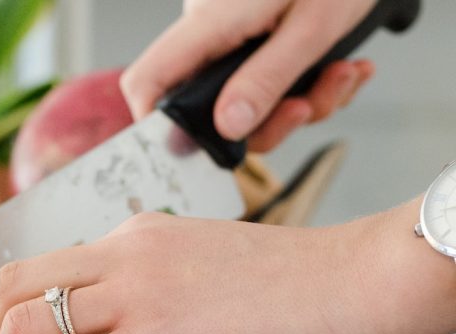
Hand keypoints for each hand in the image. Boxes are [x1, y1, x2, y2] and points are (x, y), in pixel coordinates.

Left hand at [0, 200, 455, 333]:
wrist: (358, 283)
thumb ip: (153, 286)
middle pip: (10, 286)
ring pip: (24, 325)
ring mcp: (135, 294)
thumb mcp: (204, 264)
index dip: (3, 311)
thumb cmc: (296, 285)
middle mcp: (121, 254)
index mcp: (133, 236)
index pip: (39, 266)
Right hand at [120, 0, 376, 151]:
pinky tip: (341, 67)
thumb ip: (267, 78)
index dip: (156, 123)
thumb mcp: (313, 26)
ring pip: (247, 101)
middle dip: (270, 121)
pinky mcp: (255, 39)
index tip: (193, 150)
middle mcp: (211, 32)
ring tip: (344, 74)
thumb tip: (227, 127)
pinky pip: (268, 82)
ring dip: (302, 102)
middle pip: (209, 107)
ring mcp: (232, 37)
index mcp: (210, 22)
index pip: (149, 80)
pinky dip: (309, 85)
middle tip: (309, 106)